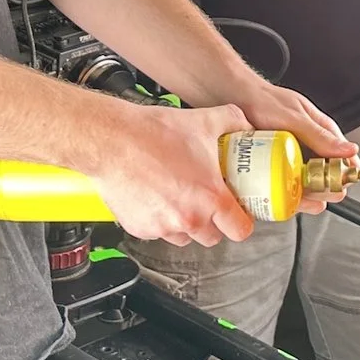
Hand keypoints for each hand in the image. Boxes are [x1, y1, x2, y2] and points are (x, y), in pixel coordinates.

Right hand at [87, 100, 255, 246]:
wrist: (112, 140)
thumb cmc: (153, 133)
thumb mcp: (204, 120)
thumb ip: (234, 122)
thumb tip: (246, 126)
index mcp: (210, 198)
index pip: (240, 230)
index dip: (242, 222)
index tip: (237, 212)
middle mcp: (189, 219)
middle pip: (213, 238)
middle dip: (213, 223)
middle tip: (207, 202)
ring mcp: (163, 227)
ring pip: (184, 237)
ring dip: (186, 224)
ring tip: (179, 198)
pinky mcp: (140, 228)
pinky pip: (157, 232)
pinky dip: (160, 220)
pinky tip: (156, 197)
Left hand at [205, 71, 351, 213]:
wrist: (231, 97)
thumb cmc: (263, 100)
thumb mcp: (295, 117)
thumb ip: (321, 136)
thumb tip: (349, 151)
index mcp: (322, 135)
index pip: (345, 162)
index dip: (344, 176)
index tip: (336, 185)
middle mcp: (309, 150)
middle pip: (327, 181)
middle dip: (322, 191)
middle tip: (310, 190)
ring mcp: (292, 162)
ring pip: (305, 189)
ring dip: (302, 198)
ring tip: (292, 196)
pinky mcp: (274, 171)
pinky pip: (283, 191)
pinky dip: (282, 197)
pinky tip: (275, 197)